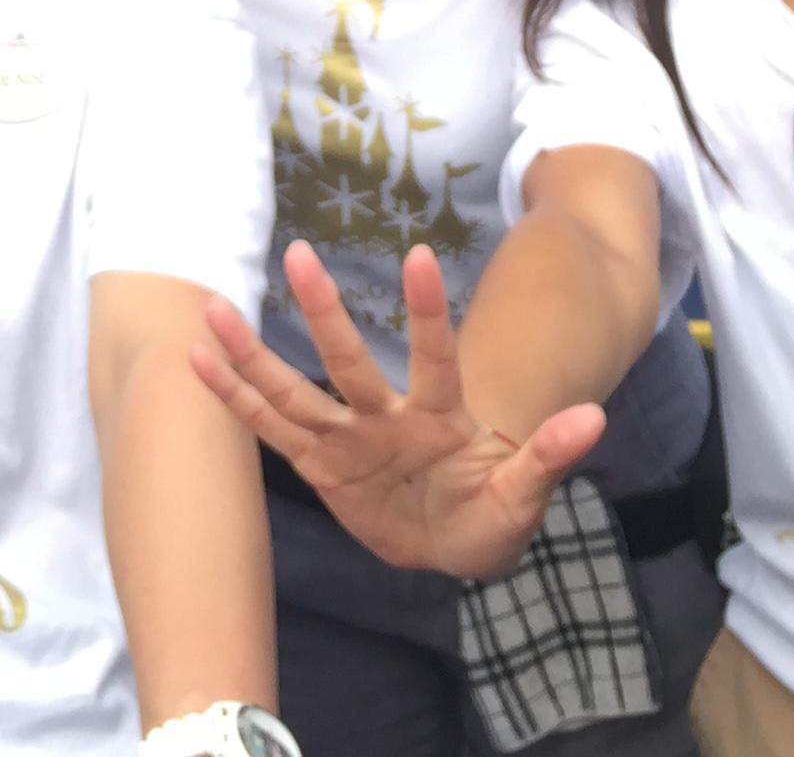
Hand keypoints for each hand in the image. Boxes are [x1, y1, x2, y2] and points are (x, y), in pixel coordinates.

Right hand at [187, 241, 603, 581]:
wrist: (451, 542)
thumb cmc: (489, 514)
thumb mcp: (522, 496)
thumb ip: (547, 456)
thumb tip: (594, 417)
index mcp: (442, 418)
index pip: (434, 358)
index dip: (426, 312)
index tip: (418, 254)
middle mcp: (387, 415)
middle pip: (349, 360)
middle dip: (325, 311)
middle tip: (298, 251)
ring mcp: (349, 437)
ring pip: (295, 388)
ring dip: (255, 352)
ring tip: (213, 306)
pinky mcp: (320, 465)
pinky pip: (272, 429)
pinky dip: (236, 399)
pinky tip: (198, 361)